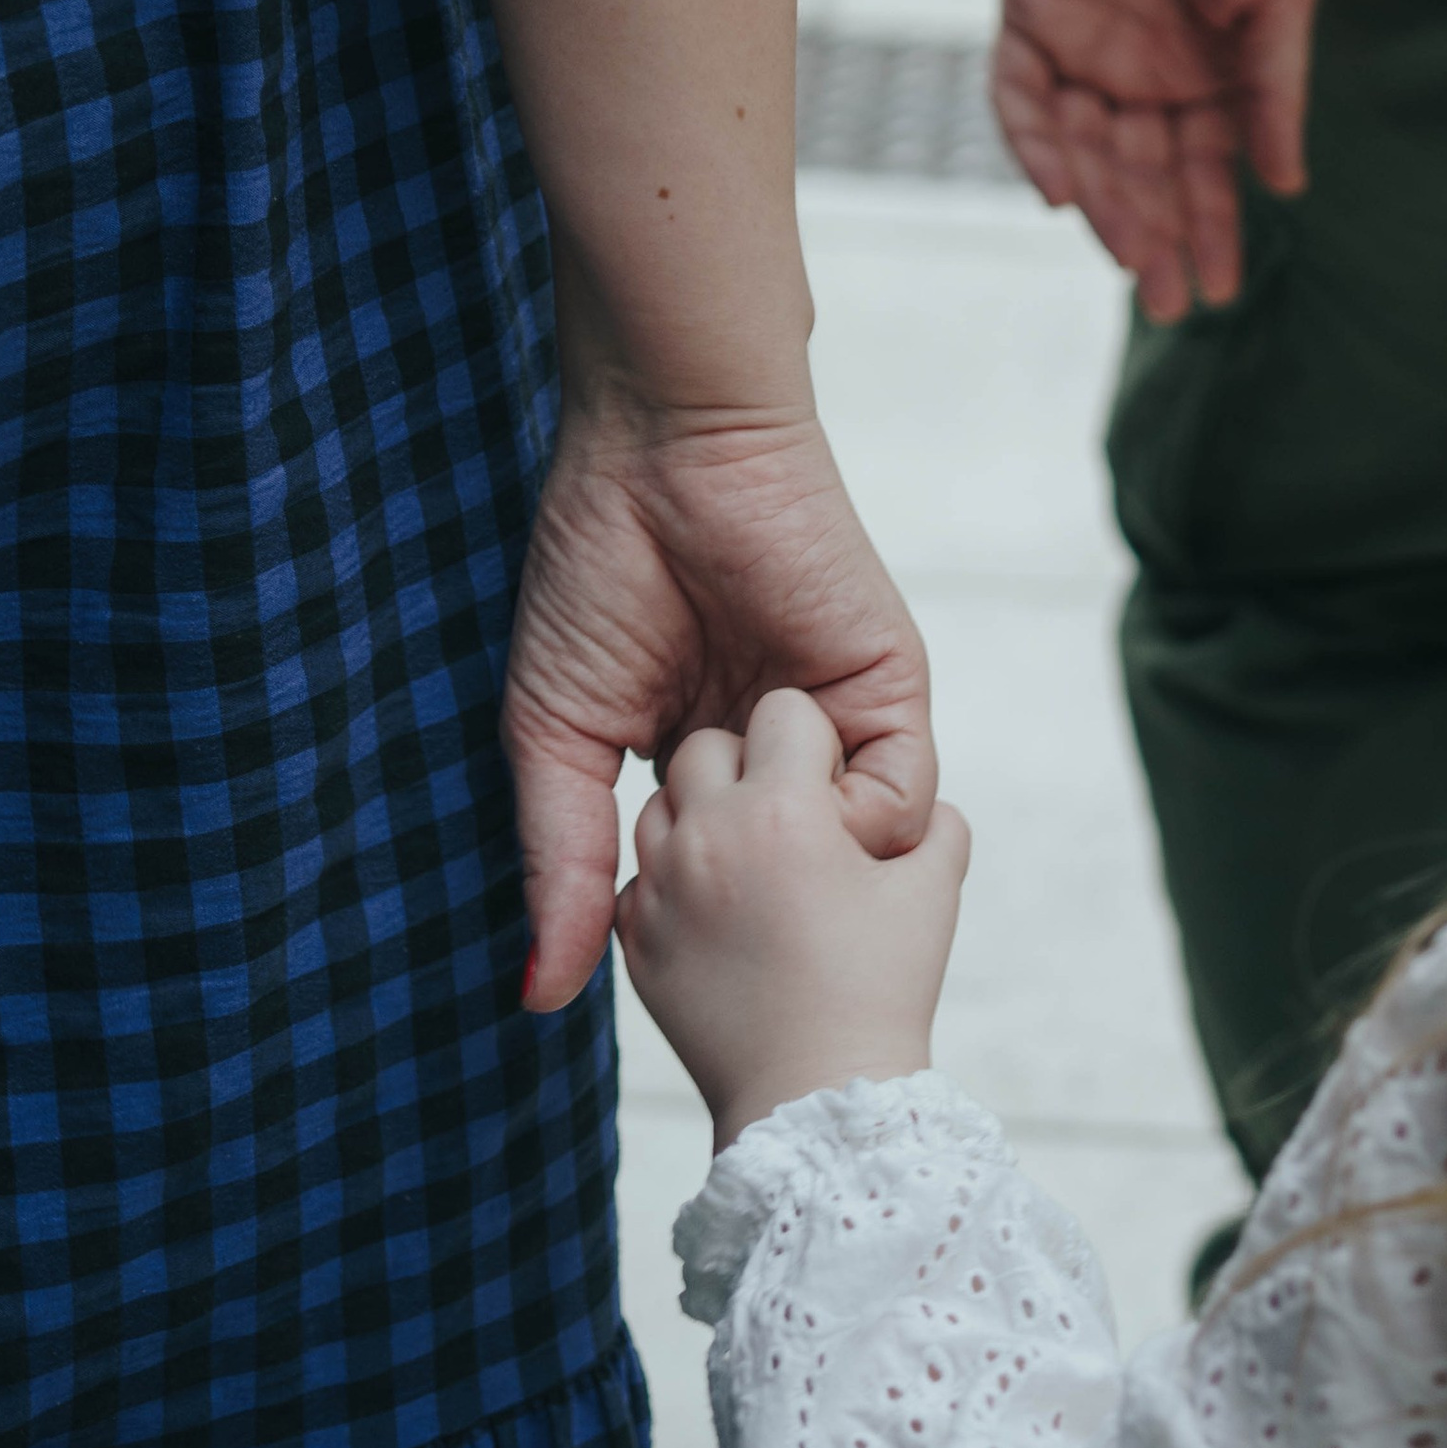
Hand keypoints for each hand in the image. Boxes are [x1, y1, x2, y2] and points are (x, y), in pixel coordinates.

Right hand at [506, 386, 934, 1012]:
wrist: (666, 453)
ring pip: (854, 859)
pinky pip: (905, 800)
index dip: (694, 927)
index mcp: (699, 757)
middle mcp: (775, 749)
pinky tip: (811, 802)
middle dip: (765, 920)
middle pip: (795, 884)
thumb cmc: (596, 574)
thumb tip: (541, 995)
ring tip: (763, 848)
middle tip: (730, 926)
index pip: (717, 884)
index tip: (666, 945)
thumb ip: (563, 863)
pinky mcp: (886, 689)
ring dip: (812, 873)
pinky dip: (863, 825)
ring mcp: (835, 721)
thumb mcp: (559, 738)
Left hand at [616, 689, 971, 1148]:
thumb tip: (928, 805)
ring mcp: (661, 891)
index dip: (816, 741)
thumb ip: (938, 827)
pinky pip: (638, 876)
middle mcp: (708, 838)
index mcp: (783, 813)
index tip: (831, 789)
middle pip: (708, 746)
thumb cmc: (879, 995)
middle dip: (747, 767)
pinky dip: (672, 879)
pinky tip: (718, 911)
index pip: (785, 713)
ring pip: (662, 805)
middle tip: (786, 821)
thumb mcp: (931, 895)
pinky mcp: (635, 943)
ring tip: (750, 864)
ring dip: (701, 817)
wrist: (812, 1105)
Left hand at [991, 0, 1320, 320]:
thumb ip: (1273, 93)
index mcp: (1207, 67)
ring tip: (1132, 260)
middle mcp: (1141, 66)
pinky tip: (1062, 194)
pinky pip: (1022, 96)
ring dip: (1105, 205)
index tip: (1224, 286)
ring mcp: (1082, 42)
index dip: (1214, 226)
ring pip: (1085, 148)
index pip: (1205, 167)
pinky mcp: (1028, 12)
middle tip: (1175, 301)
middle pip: (1142, 171)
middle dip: (1160, 235)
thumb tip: (1286, 186)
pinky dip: (1037, 144)